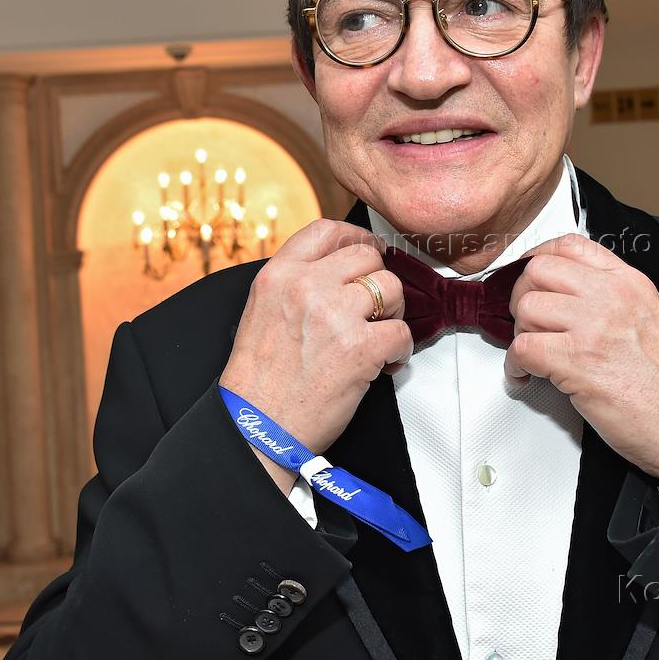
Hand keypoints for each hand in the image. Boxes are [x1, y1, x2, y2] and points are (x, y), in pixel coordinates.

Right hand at [219, 220, 411, 490]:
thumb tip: (336, 270)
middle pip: (367, 256)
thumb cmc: (259, 381)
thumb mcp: (261, 312)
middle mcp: (306, 287)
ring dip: (392, 313)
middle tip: (375, 308)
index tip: (367, 251)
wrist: (256, 428)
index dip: (356, 237)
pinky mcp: (359, 348)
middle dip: (378, 281)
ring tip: (378, 336)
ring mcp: (334, 315)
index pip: (327, 231)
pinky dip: (400, 349)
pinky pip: (402, 332)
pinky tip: (384, 362)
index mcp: (278, 275)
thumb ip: (295, 284)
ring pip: (391, 288)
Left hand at [505, 234, 658, 488]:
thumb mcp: (651, 319)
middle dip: (523, 297)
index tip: (530, 282)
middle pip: (538, 271)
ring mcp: (595, 326)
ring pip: (527, 307)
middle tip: (529, 324)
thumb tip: (569, 299)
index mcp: (630, 283)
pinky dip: (516, 366)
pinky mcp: (578, 362)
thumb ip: (613, 300)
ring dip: (521, 333)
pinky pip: (523, 348)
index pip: (568, 245)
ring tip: (533, 355)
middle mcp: (612, 296)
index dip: (538, 261)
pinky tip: (528, 377)